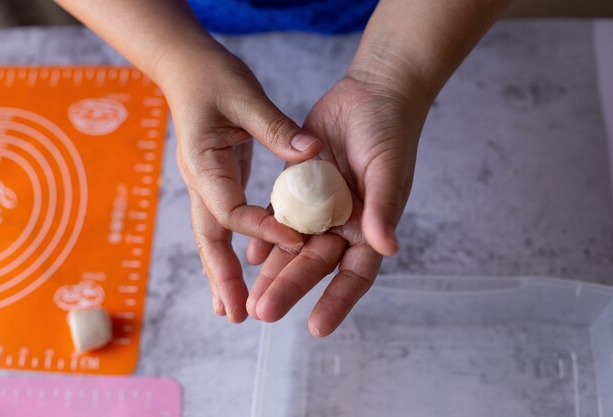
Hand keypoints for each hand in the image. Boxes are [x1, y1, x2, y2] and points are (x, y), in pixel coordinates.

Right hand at [160, 45, 321, 322]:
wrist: (185, 67)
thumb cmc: (211, 76)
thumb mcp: (244, 95)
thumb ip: (274, 127)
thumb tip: (312, 154)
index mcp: (203, 162)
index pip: (230, 207)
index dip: (261, 227)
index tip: (295, 241)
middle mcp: (200, 180)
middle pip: (209, 237)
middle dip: (221, 276)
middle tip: (235, 314)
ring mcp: (205, 183)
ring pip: (211, 237)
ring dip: (220, 273)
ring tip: (230, 311)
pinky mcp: (217, 180)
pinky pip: (224, 222)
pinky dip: (229, 250)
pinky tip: (241, 270)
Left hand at [245, 75, 428, 335]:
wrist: (371, 94)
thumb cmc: (388, 133)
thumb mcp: (386, 170)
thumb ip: (382, 209)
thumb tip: (385, 247)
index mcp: (370, 228)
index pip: (354, 274)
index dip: (338, 301)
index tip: (316, 327)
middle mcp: (343, 225)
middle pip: (315, 265)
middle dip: (290, 288)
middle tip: (263, 313)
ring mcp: (319, 209)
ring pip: (292, 248)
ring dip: (272, 272)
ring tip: (250, 298)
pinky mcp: (300, 189)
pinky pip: (279, 218)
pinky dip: (265, 237)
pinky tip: (248, 255)